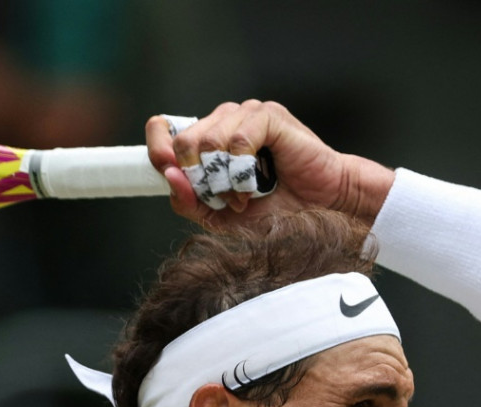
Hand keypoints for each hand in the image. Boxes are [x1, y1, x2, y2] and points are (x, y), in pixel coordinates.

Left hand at [146, 100, 394, 227]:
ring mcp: (246, 114)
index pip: (164, 128)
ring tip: (243, 196)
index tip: (172, 178)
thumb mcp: (220, 217)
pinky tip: (255, 184)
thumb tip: (168, 175)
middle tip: (222, 200)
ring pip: (207, 140)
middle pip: (183, 140)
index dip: (159, 152)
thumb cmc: (275, 211)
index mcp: (207, 139)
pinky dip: (241, 170)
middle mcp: (223, 121)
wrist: (321, 209)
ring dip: (221, 179)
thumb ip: (189, 201)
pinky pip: (236, 140)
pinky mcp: (268, 116)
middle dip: (198, 180)